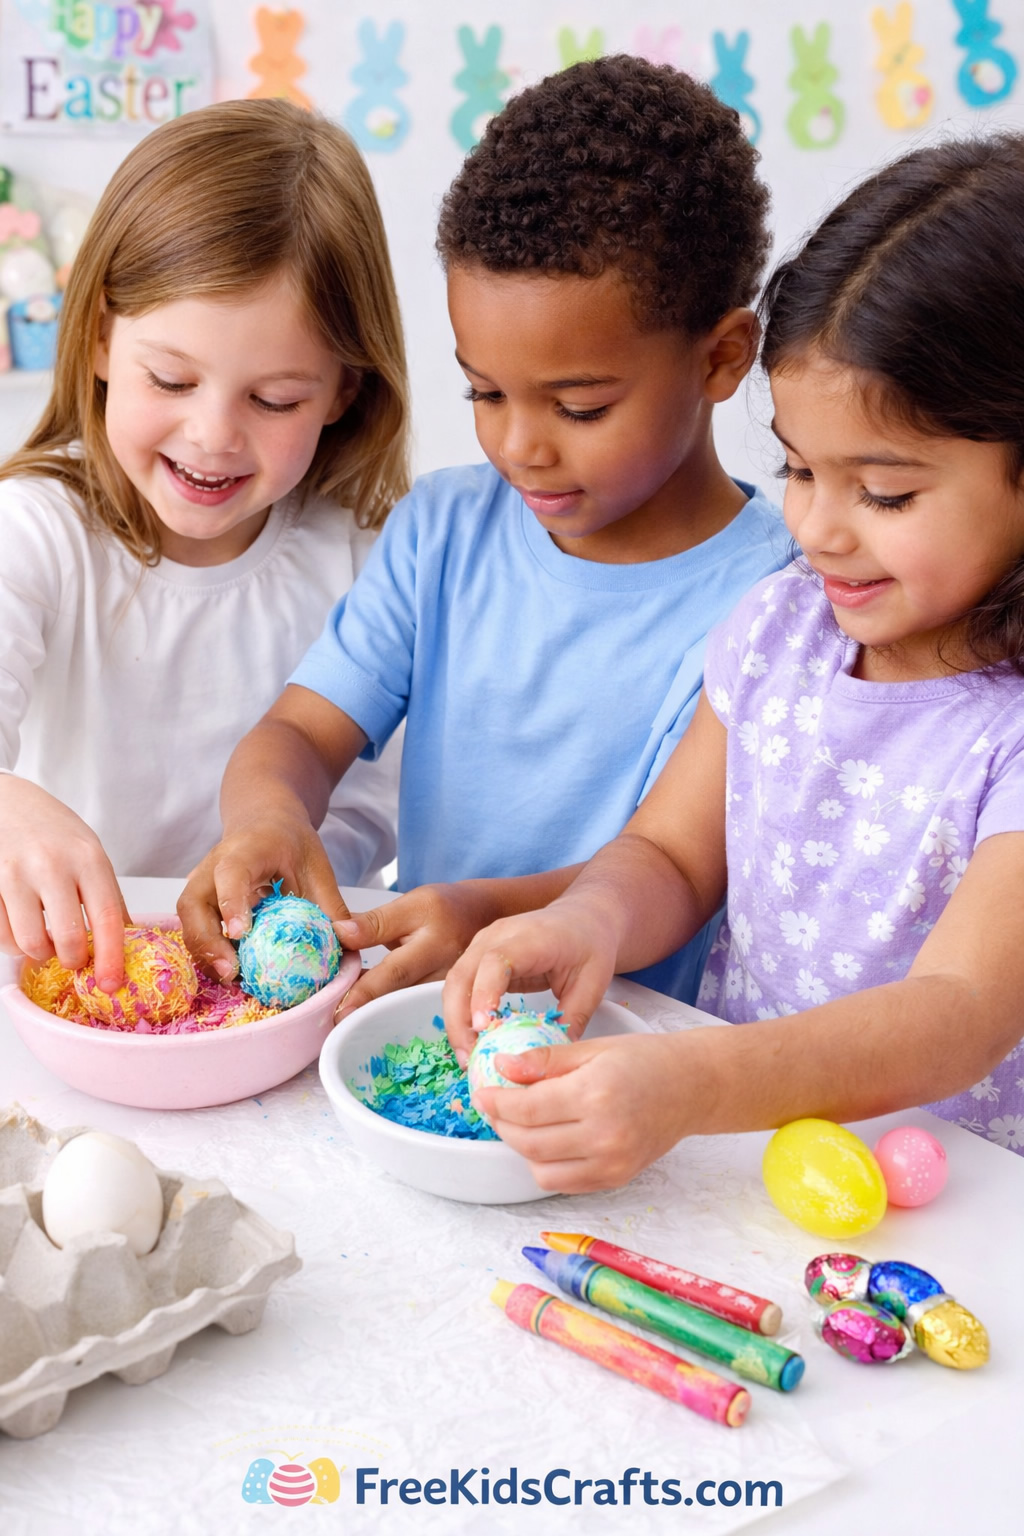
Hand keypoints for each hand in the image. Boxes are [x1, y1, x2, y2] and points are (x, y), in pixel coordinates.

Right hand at [0, 775, 128, 989]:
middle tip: (75, 959)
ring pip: (31, 943)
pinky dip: (13, 944)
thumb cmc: (52, 831)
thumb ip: (107, 895)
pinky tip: (22, 929)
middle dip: (74, 961)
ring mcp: (15, 874)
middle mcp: (52, 865)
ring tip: (47, 940)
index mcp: (88, 858)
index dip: (111, 957)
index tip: (111, 984)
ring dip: (42, 954)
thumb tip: (127, 942)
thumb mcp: (90, 853)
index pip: (107, 917)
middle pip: (68, 938)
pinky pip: (1, 936)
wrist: (6, 800)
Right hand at [177, 808, 351, 980]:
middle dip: (208, 941)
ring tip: (232, 979)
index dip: (232, 903)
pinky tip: (231, 973)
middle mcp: (212, 867)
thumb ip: (330, 904)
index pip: (230, 873)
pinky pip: (194, 931)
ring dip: (205, 954)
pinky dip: (208, 954)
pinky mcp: (199, 903)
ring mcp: (200, 885)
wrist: (264, 824)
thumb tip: (347, 943)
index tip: (240, 933)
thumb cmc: (289, 842)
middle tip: (231, 971)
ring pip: (188, 922)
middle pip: (193, 905)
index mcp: (245, 850)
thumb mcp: (316, 866)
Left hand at [333, 882, 503, 1026]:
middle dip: (365, 1012)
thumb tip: (338, 933)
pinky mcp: (445, 1000)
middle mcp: (444, 974)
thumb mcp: (413, 903)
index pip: (395, 971)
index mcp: (433, 944)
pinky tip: (365, 1017)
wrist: (484, 916)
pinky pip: (414, 1008)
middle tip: (334, 1024)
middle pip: (400, 999)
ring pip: (406, 1007)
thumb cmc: (445, 907)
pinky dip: (389, 1012)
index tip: (341, 1009)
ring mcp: (448, 992)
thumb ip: (375, 922)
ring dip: (375, 1015)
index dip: (367, 991)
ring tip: (342, 1024)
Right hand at [441, 901, 618, 1063]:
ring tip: (468, 1055)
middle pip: (462, 974)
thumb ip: (572, 1019)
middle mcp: (498, 936)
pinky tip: (471, 1039)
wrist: (584, 918)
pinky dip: (461, 1013)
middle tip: (469, 1056)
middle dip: (458, 1019)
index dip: (483, 994)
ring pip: (455, 982)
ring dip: (455, 1020)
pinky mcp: (479, 955)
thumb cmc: (590, 945)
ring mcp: (484, 943)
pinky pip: (462, 985)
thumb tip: (554, 1059)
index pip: (495, 962)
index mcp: (531, 938)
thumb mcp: (592, 984)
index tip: (482, 1028)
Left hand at [472, 1031, 695, 1192]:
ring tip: (520, 1123)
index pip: (527, 1109)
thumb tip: (501, 1066)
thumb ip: (545, 1061)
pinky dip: (546, 1165)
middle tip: (495, 1106)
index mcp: (595, 1095)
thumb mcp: (593, 1048)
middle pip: (529, 1142)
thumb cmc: (645, 1059)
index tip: (483, 1091)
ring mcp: (611, 1163)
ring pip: (541, 1170)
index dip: (496, 1102)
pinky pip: (564, 1183)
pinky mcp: (616, 1179)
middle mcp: (603, 1135)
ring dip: (522, 1148)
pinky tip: (547, 1140)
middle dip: (502, 1125)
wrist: (693, 1087)